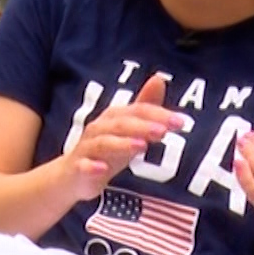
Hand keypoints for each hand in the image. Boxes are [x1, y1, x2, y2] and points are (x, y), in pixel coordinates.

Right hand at [60, 75, 186, 202]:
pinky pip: (84, 165)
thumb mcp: (127, 128)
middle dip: (142, 126)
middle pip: (121, 124)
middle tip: (163, 131)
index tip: (181, 122)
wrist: (73, 175)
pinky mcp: (79, 168)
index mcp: (114, 118)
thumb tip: (159, 79)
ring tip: (141, 146)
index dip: (159, 115)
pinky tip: (103, 169)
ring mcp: (88, 148)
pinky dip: (92, 166)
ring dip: (122, 143)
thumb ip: (144, 106)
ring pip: (104, 142)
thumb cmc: (106, 150)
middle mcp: (99, 129)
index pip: (137, 111)